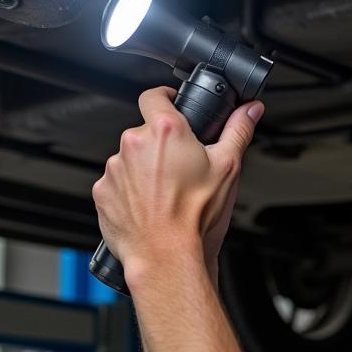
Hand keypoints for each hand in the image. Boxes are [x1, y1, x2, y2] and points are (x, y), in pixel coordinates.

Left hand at [91, 86, 263, 285]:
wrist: (166, 255)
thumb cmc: (195, 215)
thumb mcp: (228, 167)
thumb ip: (238, 130)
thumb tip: (249, 110)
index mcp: (164, 130)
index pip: (154, 95)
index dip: (165, 98)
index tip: (172, 105)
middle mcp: (133, 144)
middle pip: (145, 132)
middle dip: (161, 145)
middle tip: (181, 166)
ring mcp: (114, 168)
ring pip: (130, 159)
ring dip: (144, 169)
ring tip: (166, 192)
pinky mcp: (102, 192)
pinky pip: (116, 183)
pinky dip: (130, 191)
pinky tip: (150, 205)